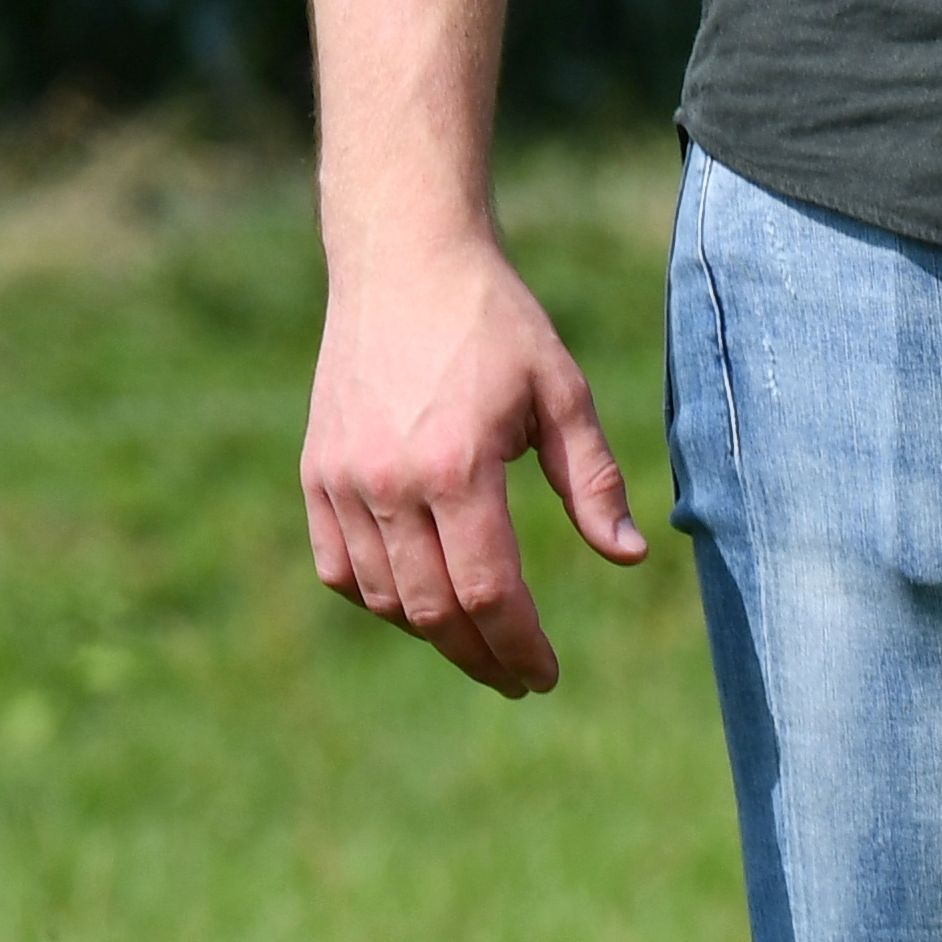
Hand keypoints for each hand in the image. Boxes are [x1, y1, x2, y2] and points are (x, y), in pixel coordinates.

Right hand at [300, 234, 646, 695]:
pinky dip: (378, 599)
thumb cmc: (497, 323)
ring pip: (383, 598)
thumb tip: (627, 556)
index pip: (489, 589)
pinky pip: (339, 569)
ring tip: (481, 642)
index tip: (547, 674)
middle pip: (432, 609)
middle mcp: (388, 484)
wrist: (404, 264)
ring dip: (433, 632)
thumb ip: (592, 480)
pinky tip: (419, 602)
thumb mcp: (562, 391)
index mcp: (457, 467)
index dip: (520, 644)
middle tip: (519, 677)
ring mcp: (341, 483)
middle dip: (481, 655)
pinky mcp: (314, 476)